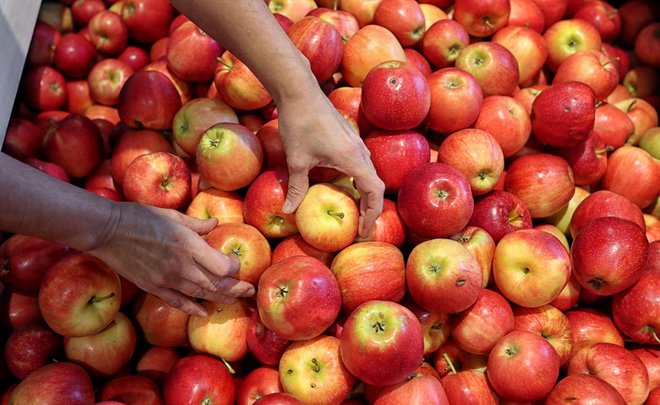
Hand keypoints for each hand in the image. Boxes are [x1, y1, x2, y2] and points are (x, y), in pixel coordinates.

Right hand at [87, 202, 254, 316]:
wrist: (107, 231)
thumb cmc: (140, 217)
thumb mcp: (173, 216)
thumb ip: (197, 225)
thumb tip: (215, 225)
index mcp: (189, 245)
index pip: (223, 267)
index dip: (234, 268)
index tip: (236, 264)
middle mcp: (182, 266)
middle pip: (217, 285)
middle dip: (236, 289)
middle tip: (249, 291)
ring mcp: (167, 280)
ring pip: (201, 295)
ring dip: (219, 298)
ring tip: (234, 299)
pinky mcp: (154, 288)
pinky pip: (179, 302)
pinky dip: (193, 308)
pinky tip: (203, 311)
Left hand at [277, 86, 384, 237]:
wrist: (299, 90)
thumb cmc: (299, 123)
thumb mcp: (297, 159)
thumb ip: (296, 188)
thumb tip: (288, 212)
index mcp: (352, 158)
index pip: (373, 191)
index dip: (372, 213)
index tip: (363, 230)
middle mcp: (359, 151)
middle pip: (374, 184)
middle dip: (370, 208)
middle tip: (360, 227)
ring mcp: (355, 142)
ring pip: (369, 172)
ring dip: (364, 193)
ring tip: (354, 210)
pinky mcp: (348, 137)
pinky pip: (361, 163)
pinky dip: (358, 179)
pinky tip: (344, 185)